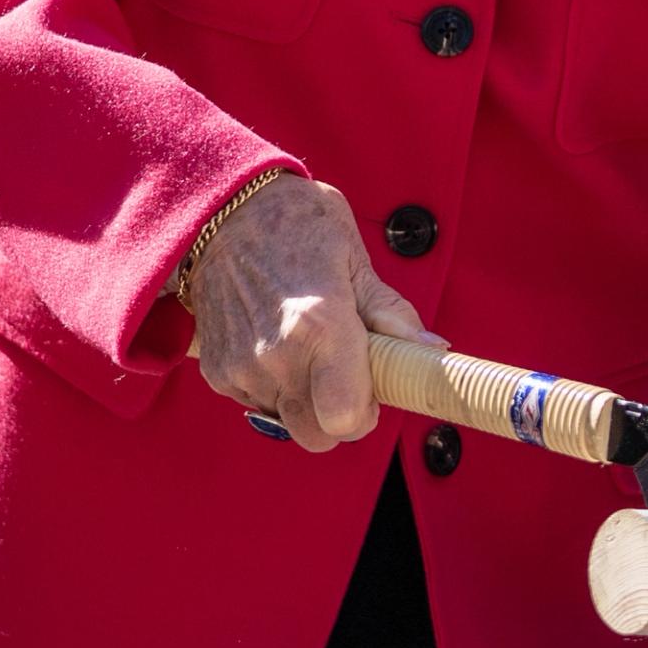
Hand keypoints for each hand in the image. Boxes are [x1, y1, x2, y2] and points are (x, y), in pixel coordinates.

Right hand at [187, 174, 437, 449]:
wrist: (220, 211)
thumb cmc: (296, 224)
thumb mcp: (353, 255)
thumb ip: (389, 312)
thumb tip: (430, 349)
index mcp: (320, 326)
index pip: (346, 419)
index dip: (365, 414)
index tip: (370, 390)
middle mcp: (276, 356)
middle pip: (317, 437)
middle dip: (336, 417)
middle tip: (343, 375)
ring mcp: (242, 368)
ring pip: (286, 420)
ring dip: (302, 398)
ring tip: (305, 345)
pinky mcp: (216, 371)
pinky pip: (256, 403)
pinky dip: (272, 386)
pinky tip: (274, 341)